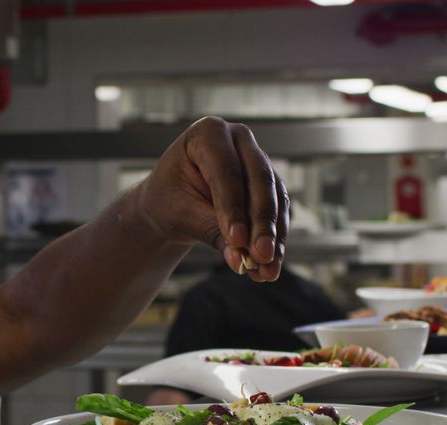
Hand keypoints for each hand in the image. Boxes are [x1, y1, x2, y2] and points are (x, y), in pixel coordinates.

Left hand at [135, 116, 288, 281]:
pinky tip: (269, 266)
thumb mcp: (180, 212)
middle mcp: (239, 139)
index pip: (226, 172)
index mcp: (208, 133)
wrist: (170, 203)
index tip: (238, 240)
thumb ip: (211, 231)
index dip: (234, 207)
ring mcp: (258, 159)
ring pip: (274, 198)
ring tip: (267, 270)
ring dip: (273, 236)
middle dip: (261, 224)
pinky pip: (279, 211)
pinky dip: (275, 239)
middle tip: (261, 256)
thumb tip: (240, 259)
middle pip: (259, 181)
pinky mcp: (269, 184)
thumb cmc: (168, 200)